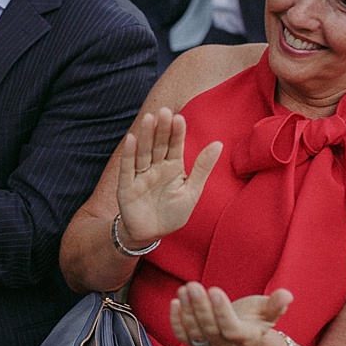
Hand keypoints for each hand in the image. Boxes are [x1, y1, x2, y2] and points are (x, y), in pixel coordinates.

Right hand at [114, 107, 222, 249]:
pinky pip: (127, 168)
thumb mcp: (192, 191)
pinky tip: (130, 139)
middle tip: (164, 111)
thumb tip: (219, 143)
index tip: (179, 118)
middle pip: (158, 145)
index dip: (176, 133)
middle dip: (161, 129)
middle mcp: (155, 167)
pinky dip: (128, 154)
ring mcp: (140, 175)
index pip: (175, 146)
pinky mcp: (126, 186)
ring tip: (148, 119)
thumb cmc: (173, 214)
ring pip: (143, 152)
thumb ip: (202, 168)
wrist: (152, 234)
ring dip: (145, 136)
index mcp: (172, 167)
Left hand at [169, 281, 292, 345]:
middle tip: (192, 285)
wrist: (244, 342)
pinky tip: (174, 302)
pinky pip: (184, 337)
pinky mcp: (196, 343)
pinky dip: (176, 322)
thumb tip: (287, 294)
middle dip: (200, 306)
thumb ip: (276, 305)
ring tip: (184, 288)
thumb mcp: (268, 312)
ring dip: (187, 310)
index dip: (222, 311)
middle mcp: (225, 344)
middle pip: (209, 328)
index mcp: (245, 337)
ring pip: (195, 331)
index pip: (231, 328)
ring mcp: (209, 345)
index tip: (214, 290)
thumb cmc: (256, 321)